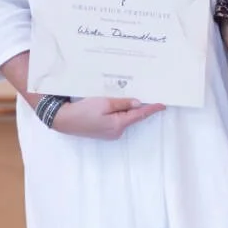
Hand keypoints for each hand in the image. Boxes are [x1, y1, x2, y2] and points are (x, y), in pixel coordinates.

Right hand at [50, 96, 165, 139]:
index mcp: (119, 125)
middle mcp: (117, 132)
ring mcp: (110, 133)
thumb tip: (139, 104)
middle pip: (132, 117)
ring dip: (126, 109)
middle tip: (145, 94)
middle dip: (138, 107)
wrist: (64, 120)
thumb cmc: (83, 110)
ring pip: (124, 118)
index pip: (140, 115)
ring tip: (125, 97)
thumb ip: (123, 103)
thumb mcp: (105, 103)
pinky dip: (118, 113)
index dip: (152, 109)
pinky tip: (114, 105)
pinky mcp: (104, 131)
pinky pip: (116, 120)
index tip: (163, 105)